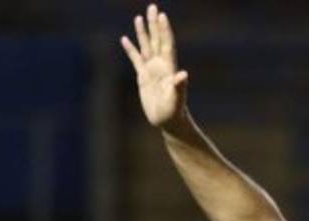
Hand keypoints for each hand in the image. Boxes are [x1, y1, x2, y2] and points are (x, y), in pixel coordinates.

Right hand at [120, 3, 187, 128]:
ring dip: (143, 32)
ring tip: (139, 17)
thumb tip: (183, 74)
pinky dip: (131, 49)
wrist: (168, 122)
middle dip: (154, 24)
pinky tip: (125, 39)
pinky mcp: (144, 77)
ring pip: (146, 46)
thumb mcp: (176, 99)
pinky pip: (136, 59)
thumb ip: (179, 86)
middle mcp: (161, 66)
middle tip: (152, 7)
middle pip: (157, 40)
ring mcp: (152, 70)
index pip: (166, 44)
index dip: (164, 30)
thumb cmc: (174, 112)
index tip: (162, 15)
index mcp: (168, 68)